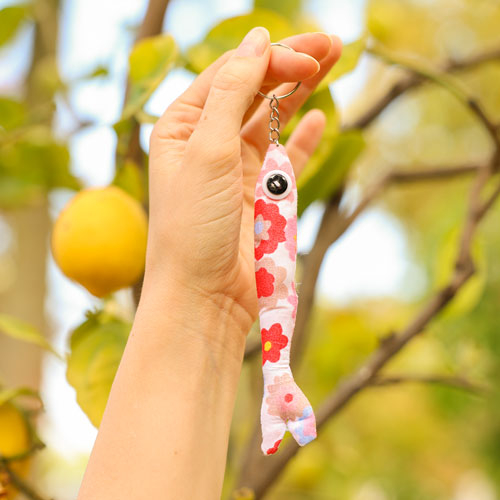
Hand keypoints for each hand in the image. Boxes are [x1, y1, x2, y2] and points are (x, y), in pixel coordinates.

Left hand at [144, 27, 341, 336]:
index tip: (307, 55)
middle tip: (331, 45)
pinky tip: (319, 119)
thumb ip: (231, 92)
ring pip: (272, 121)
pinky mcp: (259, 198)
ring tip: (331, 62)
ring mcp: (235, 171)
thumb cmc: (194, 227)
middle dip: (289, 66)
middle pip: (253, 92)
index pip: (230, 75)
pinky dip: (303, 141)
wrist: (205, 297)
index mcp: (182, 127)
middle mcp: (206, 145)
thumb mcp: (207, 150)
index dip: (269, 59)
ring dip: (299, 93)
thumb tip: (258, 40)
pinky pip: (285, 160)